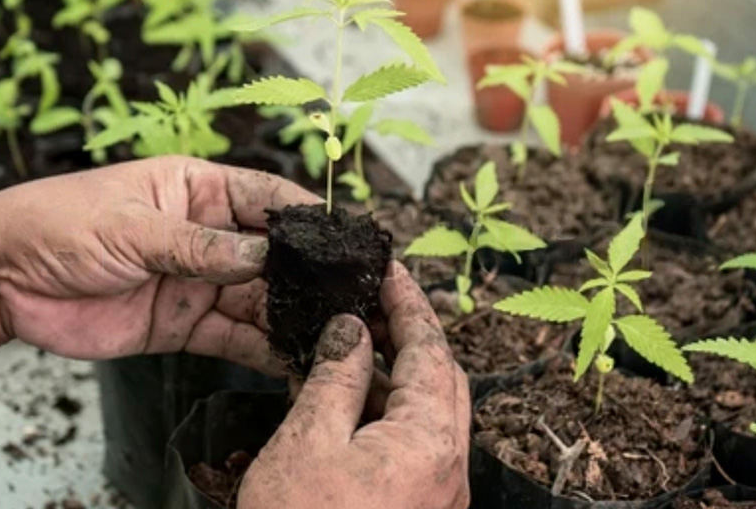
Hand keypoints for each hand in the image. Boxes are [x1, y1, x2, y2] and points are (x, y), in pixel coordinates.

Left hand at [0, 156, 316, 373]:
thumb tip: (264, 258)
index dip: (307, 218)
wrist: (3, 280)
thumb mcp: (132, 226)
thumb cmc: (60, 224)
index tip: (346, 237)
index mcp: (198, 191)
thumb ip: (198, 247)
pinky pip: (233, 338)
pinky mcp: (185, 325)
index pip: (267, 198)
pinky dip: (262, 349)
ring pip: (259, 300)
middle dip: (308, 275)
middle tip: (350, 294)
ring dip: (292, 315)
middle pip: (273, 255)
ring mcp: (199, 282)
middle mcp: (208, 236)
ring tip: (332, 330)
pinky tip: (293, 358)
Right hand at [238, 262, 470, 508]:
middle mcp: (448, 468)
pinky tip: (342, 401)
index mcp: (430, 442)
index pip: (430, 351)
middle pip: (439, 379)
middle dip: (405, 336)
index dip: (408, 304)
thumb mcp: (307, 440)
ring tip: (344, 349)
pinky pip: (410, 446)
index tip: (389, 270)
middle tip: (372, 302)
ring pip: (424, 414)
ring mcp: (437, 492)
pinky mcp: (417, 506)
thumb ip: (337, 375)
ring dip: (389, 378)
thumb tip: (352, 329)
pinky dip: (382, 416)